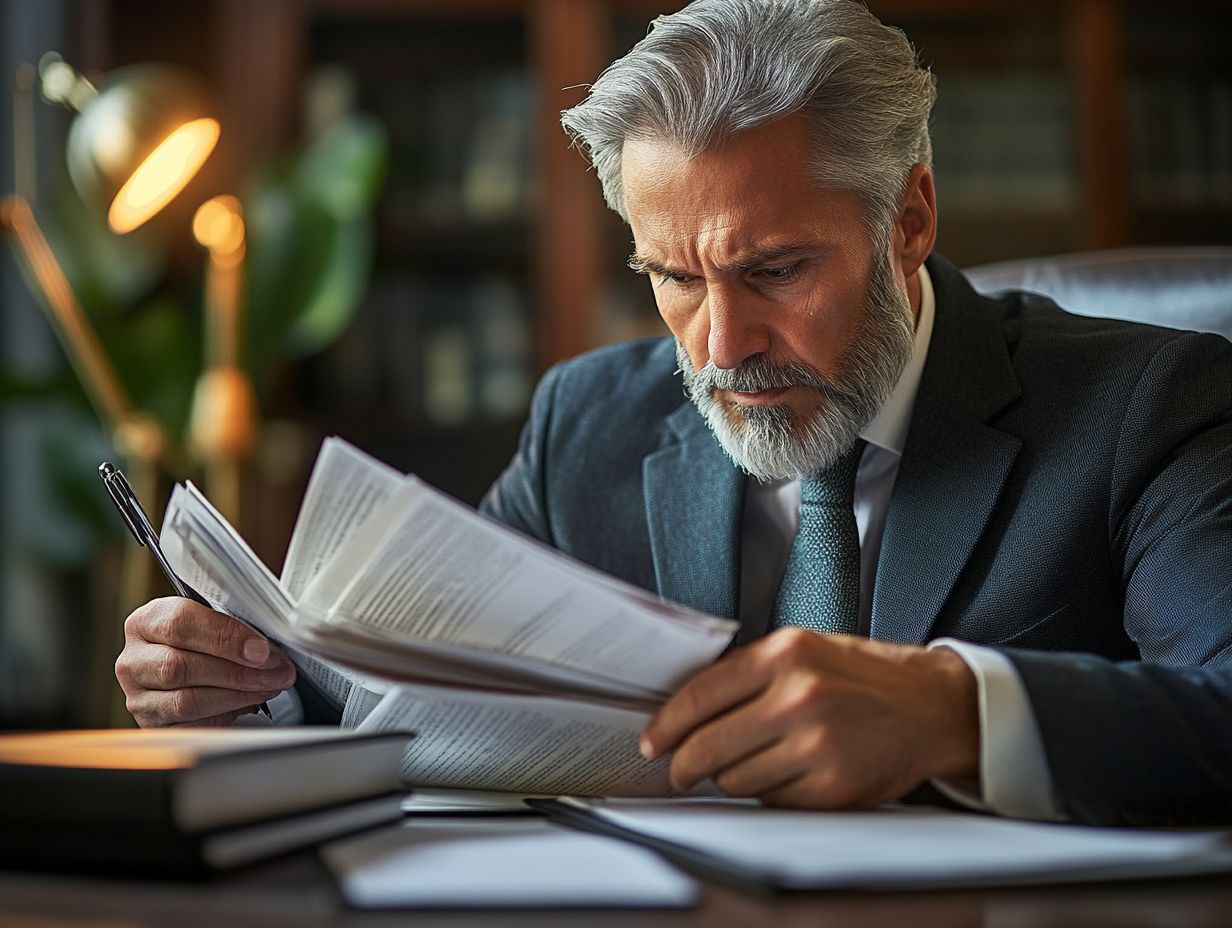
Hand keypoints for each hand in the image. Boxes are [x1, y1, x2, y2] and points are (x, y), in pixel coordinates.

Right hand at [115, 597, 295, 726]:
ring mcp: (138, 697)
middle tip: (277, 672)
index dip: (226, 637)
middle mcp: (134, 660)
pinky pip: (190, 727)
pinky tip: (248, 703)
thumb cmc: (204, 638)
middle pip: (181, 666)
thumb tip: (268, 645)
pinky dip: (225, 716)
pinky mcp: (152, 726)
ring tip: (269, 687)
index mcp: (146, 621)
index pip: (180, 623)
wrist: (187, 664)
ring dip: (237, 695)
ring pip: (186, 701)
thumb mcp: (213, 618)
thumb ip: (235, 622)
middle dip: (239, 671)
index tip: (262, 649)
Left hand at [640, 628, 977, 807]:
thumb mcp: (805, 648)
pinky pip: (772, 802)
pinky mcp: (834, 787)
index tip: (653, 741)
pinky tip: (783, 775)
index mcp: (785, 653)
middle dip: (684, 765)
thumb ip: (749, 671)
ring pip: (735, 780)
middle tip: (679, 770)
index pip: (699, 696)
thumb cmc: (864, 676)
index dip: (666, 724)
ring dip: (730, 779)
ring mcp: (817, 745)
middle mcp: (799, 696)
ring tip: (748, 764)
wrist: (932, 706)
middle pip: (708, 746)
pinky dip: (767, 794)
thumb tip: (687, 706)